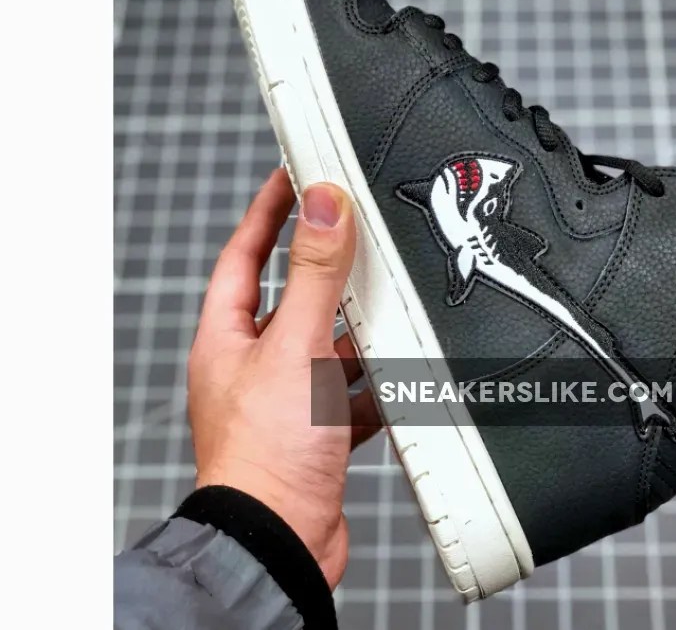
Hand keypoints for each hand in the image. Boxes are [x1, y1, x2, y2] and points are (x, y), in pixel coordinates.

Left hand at [188, 168, 379, 588]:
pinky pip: (351, 392)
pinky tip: (401, 376)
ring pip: (329, 346)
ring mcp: (286, 399)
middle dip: (330, 269)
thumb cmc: (265, 456)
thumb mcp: (295, 348)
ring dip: (360, 332)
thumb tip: (322, 205)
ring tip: (392, 306)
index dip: (269, 210)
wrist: (280, 545)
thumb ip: (314, 275)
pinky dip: (376, 383)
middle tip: (361, 233)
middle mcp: (253, 364)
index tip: (295, 174)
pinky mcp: (317, 431)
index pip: (245, 252)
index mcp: (228, 337)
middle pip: (294, 297)